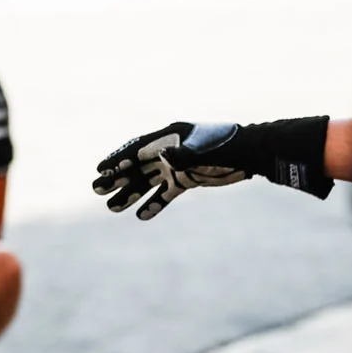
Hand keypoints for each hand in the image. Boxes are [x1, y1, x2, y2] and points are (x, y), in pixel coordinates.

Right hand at [93, 116, 334, 219]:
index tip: (100, 170)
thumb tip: (161, 156)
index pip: (138, 149)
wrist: (255, 154)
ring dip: (130, 194)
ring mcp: (178, 165)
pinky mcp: (188, 179)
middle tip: (96, 190)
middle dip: (117, 178)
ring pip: (148, 181)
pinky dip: (155, 203)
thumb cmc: (231, 148)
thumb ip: (182, 154)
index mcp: (171, 136)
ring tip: (111, 208)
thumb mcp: (205, 151)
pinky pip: (166, 193)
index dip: (117, 159)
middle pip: (137, 165)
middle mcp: (170, 150)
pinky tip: (142, 216)